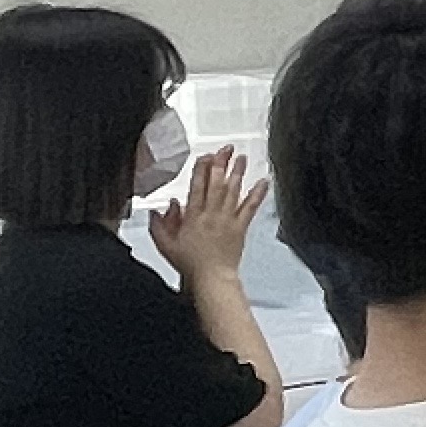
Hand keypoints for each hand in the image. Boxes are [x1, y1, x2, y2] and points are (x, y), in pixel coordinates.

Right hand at [148, 147, 264, 275]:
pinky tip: (264, 182)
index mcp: (192, 216)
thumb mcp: (165, 243)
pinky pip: (251, 207)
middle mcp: (211, 214)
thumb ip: (161, 223)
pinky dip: (258, 194)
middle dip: (221, 164)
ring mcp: (228, 219)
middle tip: (226, 149)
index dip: (201, 169)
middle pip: (216, 184)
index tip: (206, 156)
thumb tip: (165, 205)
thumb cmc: (188, 263)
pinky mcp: (241, 227)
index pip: (196, 187)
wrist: (211, 277)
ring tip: (242, 158)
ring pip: (233, 191)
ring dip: (238, 173)